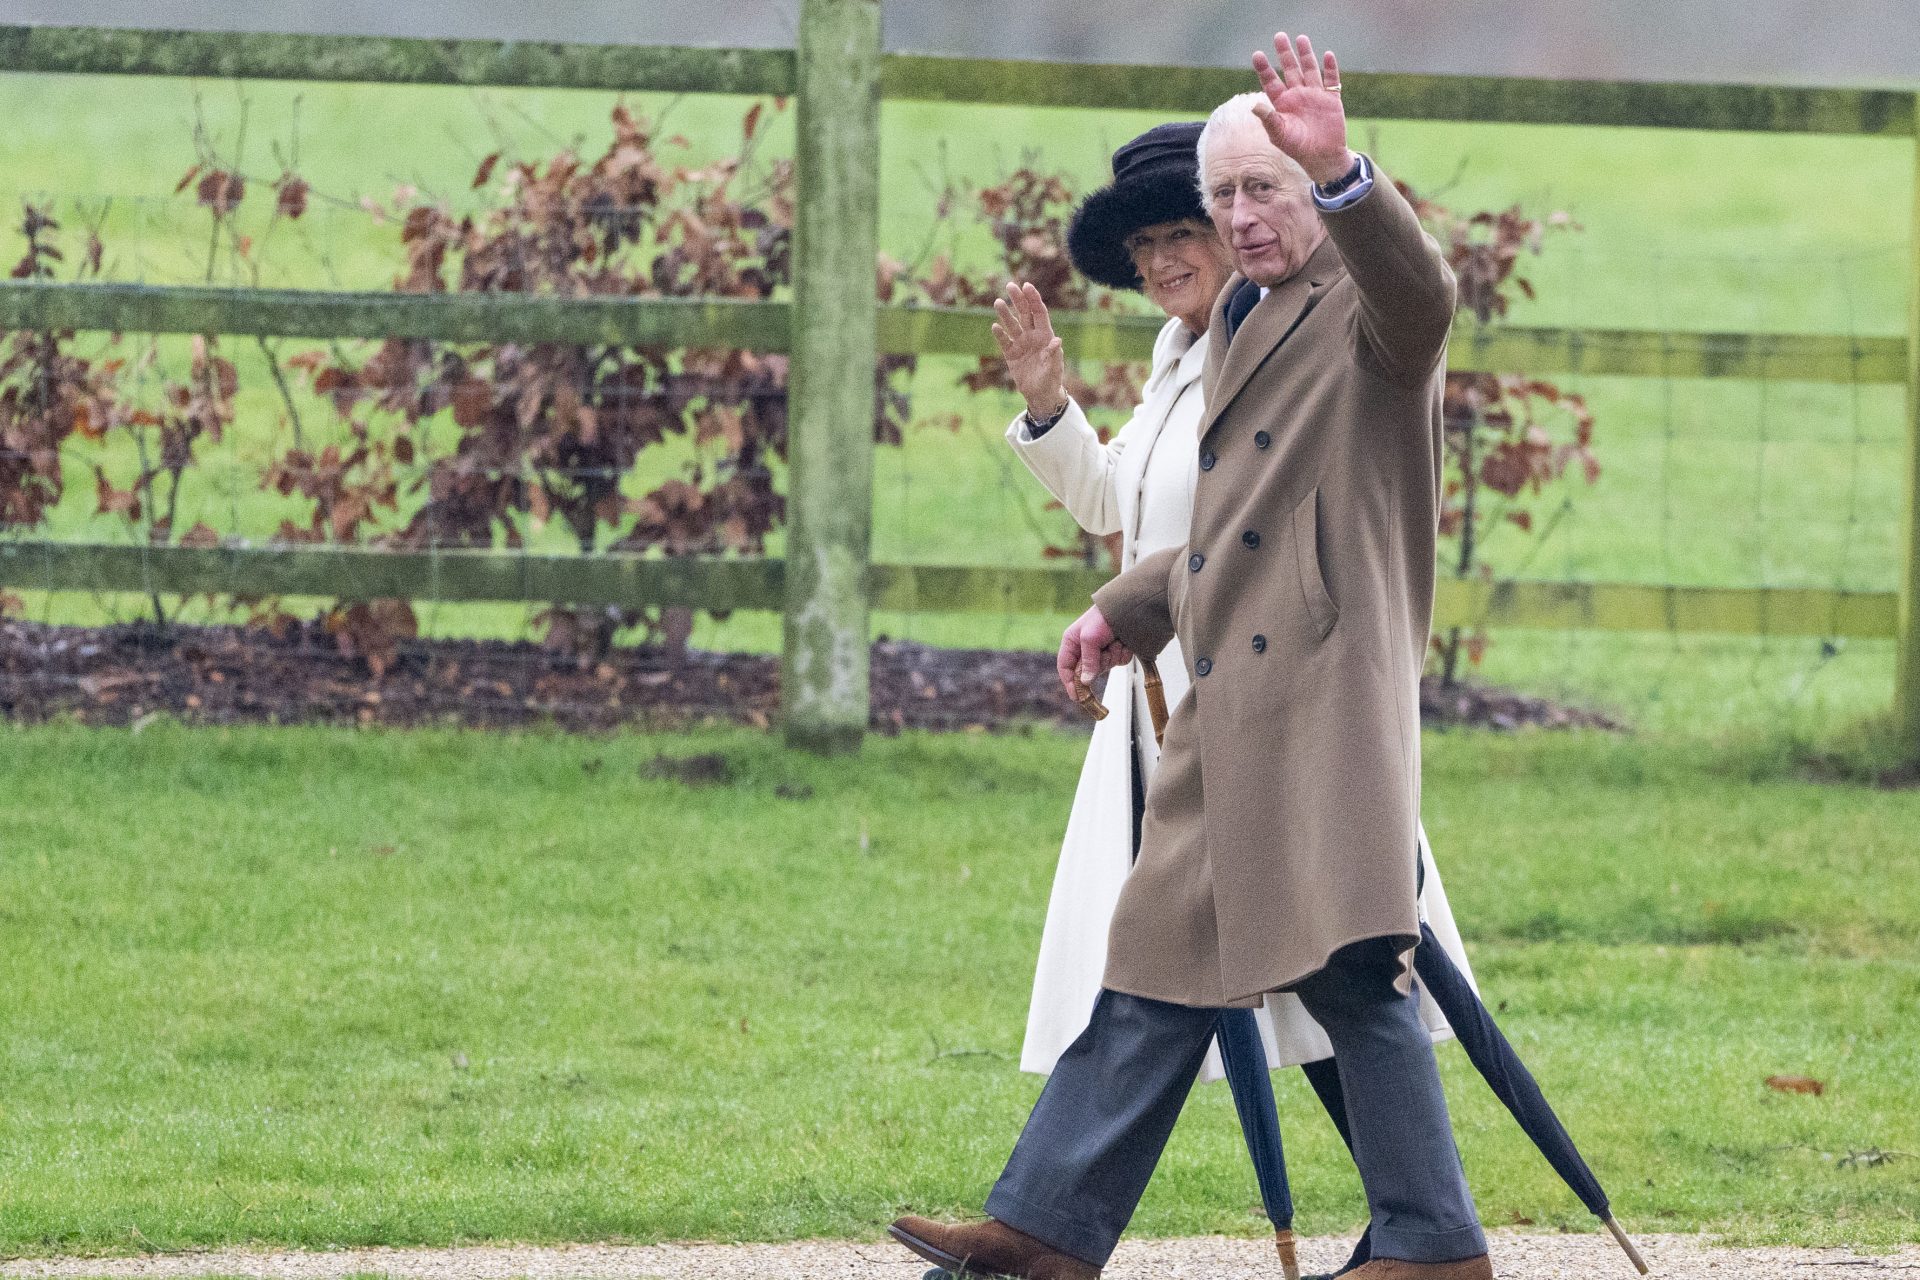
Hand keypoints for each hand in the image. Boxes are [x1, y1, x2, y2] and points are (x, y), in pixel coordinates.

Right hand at [991, 281, 1067, 418]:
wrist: (1041, 395)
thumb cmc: (1051, 380)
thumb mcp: (1054, 368)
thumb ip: (1054, 354)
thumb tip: (1057, 341)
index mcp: (1045, 336)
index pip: (1039, 313)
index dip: (1033, 299)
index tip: (1027, 286)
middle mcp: (1032, 336)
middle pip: (1024, 314)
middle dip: (1018, 299)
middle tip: (1010, 285)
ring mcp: (1021, 344)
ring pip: (1012, 325)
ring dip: (1005, 314)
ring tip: (998, 302)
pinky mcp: (1011, 355)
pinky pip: (1004, 341)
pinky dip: (1000, 334)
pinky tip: (995, 326)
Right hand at [1057, 604, 1132, 701]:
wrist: (1129, 606)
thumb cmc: (1103, 617)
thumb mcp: (1090, 638)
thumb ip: (1087, 661)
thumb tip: (1085, 682)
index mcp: (1072, 642)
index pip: (1065, 667)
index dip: (1070, 682)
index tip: (1078, 697)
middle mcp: (1085, 647)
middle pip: (1087, 671)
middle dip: (1099, 665)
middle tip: (1105, 653)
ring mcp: (1101, 649)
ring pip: (1105, 667)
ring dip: (1112, 657)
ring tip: (1116, 641)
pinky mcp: (1116, 649)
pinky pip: (1118, 661)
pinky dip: (1122, 654)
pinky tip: (1124, 642)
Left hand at [1251, 32, 1353, 186]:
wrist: (1321, 157)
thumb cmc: (1297, 148)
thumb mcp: (1279, 135)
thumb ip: (1268, 119)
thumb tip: (1254, 104)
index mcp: (1282, 103)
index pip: (1270, 81)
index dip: (1264, 68)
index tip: (1257, 55)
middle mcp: (1297, 95)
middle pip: (1290, 69)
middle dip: (1285, 53)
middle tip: (1279, 36)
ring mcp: (1314, 95)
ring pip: (1309, 69)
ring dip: (1306, 55)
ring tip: (1301, 38)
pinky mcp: (1331, 99)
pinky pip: (1332, 80)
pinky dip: (1331, 68)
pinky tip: (1328, 55)